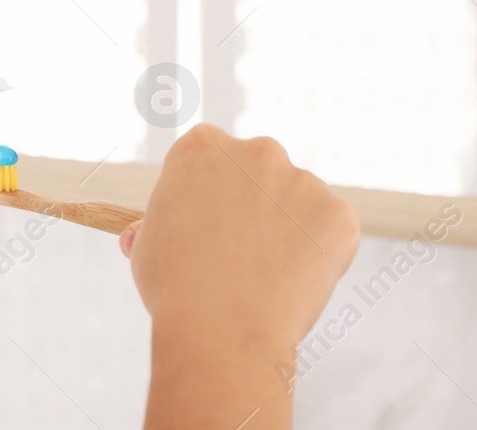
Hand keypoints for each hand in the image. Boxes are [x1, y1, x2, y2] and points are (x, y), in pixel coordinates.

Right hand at [123, 125, 356, 421]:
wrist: (221, 328)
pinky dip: (320, 256)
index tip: (210, 225)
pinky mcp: (337, 214)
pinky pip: (332, 232)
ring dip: (288, 231)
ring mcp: (302, 180)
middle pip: (259, 173)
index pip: (211, 158)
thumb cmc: (175, 289)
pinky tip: (292, 285)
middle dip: (254, 205)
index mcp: (203, 147)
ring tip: (264, 280)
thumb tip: (139, 233)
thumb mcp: (147, 248)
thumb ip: (154, 228)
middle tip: (240, 255)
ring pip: (298, 203)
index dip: (210, 194)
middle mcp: (256, 151)